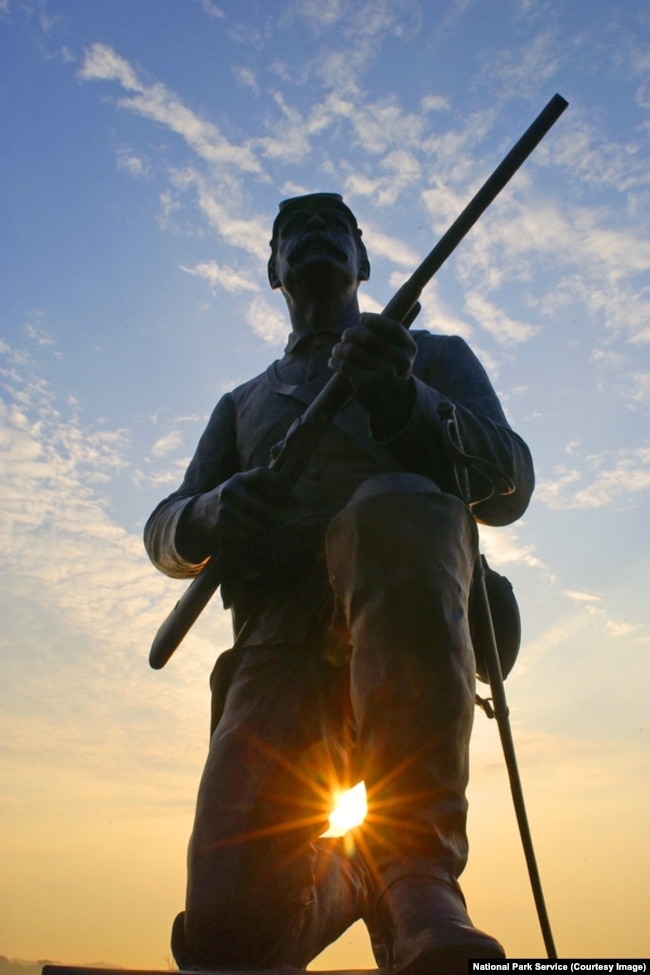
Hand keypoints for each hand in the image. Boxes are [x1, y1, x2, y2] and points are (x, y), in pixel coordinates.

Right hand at [181, 468, 292, 579]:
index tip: (290, 492)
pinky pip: (244, 539)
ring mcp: (223, 509)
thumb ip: (270, 495)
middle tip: (282, 531)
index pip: (262, 474)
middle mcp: (230, 492)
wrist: (197, 516)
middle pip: (264, 511)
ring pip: (255, 529)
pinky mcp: (219, 526)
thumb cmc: (231, 504)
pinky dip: (250, 545)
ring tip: (267, 541)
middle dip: (276, 523)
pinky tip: (252, 545)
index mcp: (239, 480)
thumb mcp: (245, 493)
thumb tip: (297, 501)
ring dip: (263, 537)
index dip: (278, 480)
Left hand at [329, 312, 415, 436]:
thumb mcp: (396, 354)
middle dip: (350, 333)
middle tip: (344, 336)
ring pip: (352, 350)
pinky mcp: (369, 383)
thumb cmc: (388, 372)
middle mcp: (400, 361)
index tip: (361, 318)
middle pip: (367, 337)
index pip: (392, 327)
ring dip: (339, 347)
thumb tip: (363, 317)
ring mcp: (385, 372)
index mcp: (409, 349)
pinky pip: (345, 364)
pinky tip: (333, 361)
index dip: (374, 320)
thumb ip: (385, 337)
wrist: (391, 405)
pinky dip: (335, 360)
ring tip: (337, 349)